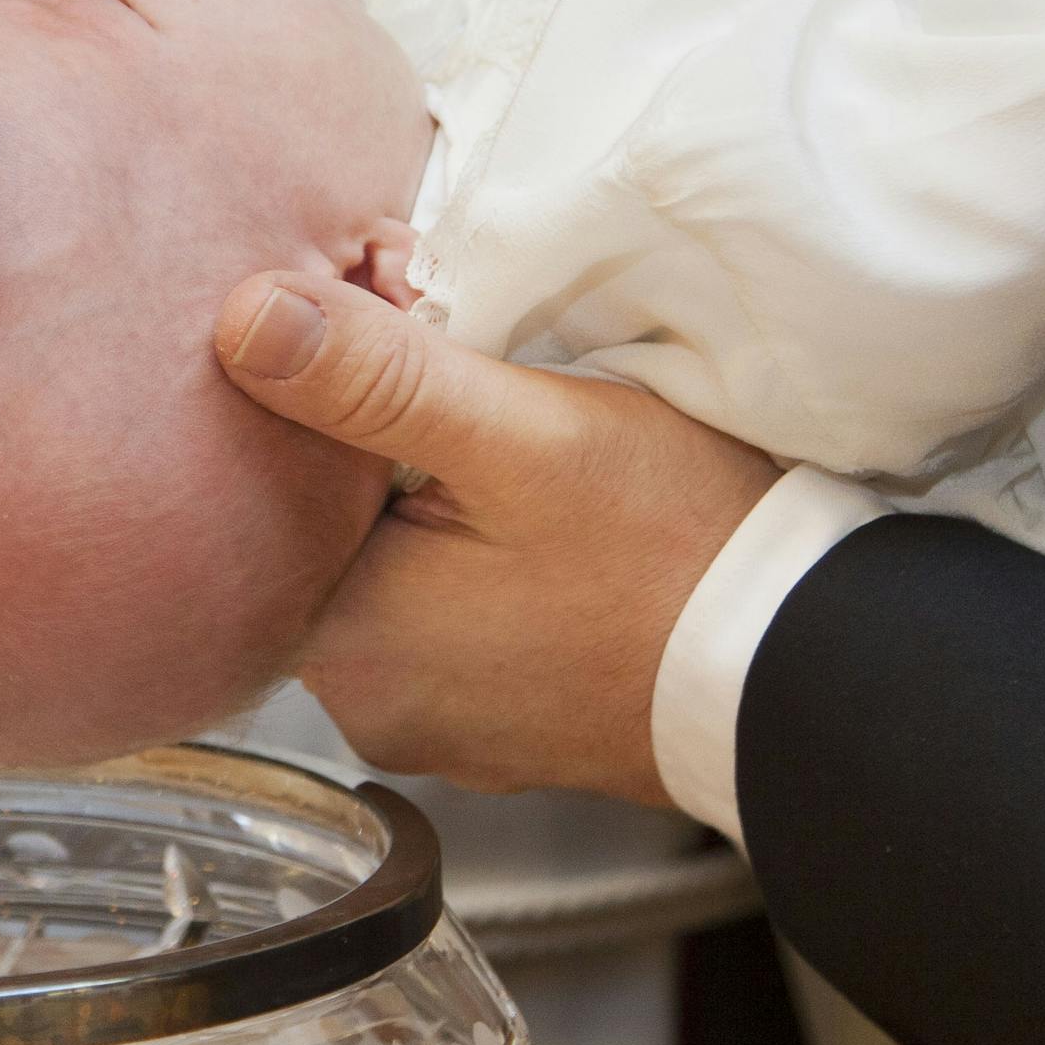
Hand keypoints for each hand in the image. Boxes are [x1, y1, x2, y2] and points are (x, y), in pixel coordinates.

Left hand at [213, 270, 778, 802]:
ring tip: (506, 452)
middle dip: (373, 454)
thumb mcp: (521, 435)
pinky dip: (472, 564)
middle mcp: (368, 704)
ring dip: (426, 507)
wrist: (800, 669)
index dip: (313, 405)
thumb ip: (374, 378)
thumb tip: (244, 321)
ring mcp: (434, 724)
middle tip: (463, 385)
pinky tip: (532, 525)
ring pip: (388, 573)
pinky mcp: (493, 724)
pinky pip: (447, 619)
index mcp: (344, 641)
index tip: (385, 344)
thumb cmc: (676, 552)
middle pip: (324, 537)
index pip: (261, 497)